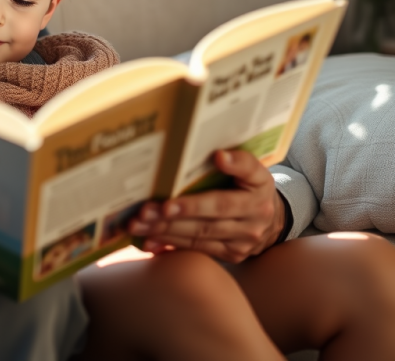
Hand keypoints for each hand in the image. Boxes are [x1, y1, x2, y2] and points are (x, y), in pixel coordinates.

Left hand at [129, 150, 284, 263]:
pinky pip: (198, 250)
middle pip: (205, 224)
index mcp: (256, 200)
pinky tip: (149, 240)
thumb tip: (219, 156)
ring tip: (138, 225)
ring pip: (198, 238)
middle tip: (143, 213)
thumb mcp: (255, 170)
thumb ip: (240, 162)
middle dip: (170, 220)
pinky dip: (172, 245)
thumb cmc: (254, 186)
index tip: (167, 203)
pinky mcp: (230, 255)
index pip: (222, 203)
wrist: (274, 219)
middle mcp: (250, 226)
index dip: (194, 204)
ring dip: (165, 232)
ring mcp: (240, 245)